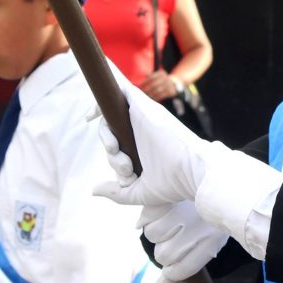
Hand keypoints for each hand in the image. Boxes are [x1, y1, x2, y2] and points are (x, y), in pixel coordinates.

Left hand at [92, 85, 211, 205]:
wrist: (192, 172)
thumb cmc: (173, 184)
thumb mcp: (139, 192)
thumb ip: (117, 192)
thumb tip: (94, 190)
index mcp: (142, 144)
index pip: (118, 138)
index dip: (111, 147)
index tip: (118, 165)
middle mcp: (141, 127)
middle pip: (111, 130)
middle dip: (112, 154)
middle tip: (127, 170)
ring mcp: (141, 115)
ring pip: (110, 114)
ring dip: (107, 137)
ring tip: (120, 158)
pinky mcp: (141, 105)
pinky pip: (117, 89)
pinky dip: (102, 94)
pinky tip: (90, 114)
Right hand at [138, 202, 228, 282]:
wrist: (221, 185)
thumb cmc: (208, 223)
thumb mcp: (202, 250)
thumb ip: (178, 275)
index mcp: (211, 242)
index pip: (178, 272)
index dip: (175, 270)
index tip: (184, 256)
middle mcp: (196, 227)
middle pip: (163, 256)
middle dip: (169, 248)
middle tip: (183, 231)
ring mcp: (181, 210)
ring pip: (152, 236)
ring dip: (159, 231)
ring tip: (175, 217)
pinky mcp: (167, 196)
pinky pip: (146, 217)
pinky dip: (150, 217)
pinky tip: (165, 209)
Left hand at [140, 69, 180, 101]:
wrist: (174, 84)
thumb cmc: (161, 80)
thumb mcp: (156, 75)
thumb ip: (148, 76)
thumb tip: (137, 81)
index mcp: (161, 73)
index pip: (151, 77)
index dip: (144, 82)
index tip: (139, 86)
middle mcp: (166, 78)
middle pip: (154, 84)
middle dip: (147, 89)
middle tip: (142, 93)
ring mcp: (169, 85)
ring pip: (158, 90)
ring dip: (151, 94)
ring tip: (146, 97)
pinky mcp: (171, 91)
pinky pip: (162, 95)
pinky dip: (156, 97)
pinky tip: (152, 99)